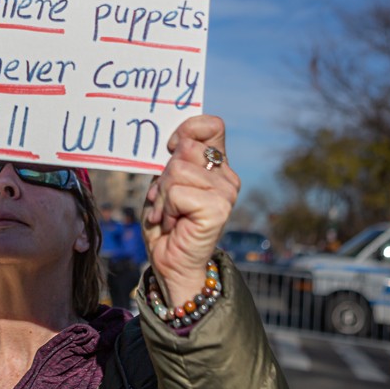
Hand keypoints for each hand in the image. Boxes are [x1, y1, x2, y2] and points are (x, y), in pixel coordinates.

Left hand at [142, 115, 239, 306]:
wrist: (171, 263)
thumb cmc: (166, 223)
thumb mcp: (165, 184)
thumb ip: (174, 161)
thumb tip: (176, 141)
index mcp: (216, 166)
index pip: (211, 126)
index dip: (187, 131)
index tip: (171, 149)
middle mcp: (227, 176)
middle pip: (186, 148)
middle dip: (164, 175)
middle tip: (166, 200)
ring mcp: (226, 192)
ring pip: (177, 170)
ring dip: (162, 196)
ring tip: (169, 215)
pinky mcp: (218, 208)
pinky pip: (177, 192)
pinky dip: (167, 208)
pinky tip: (175, 223)